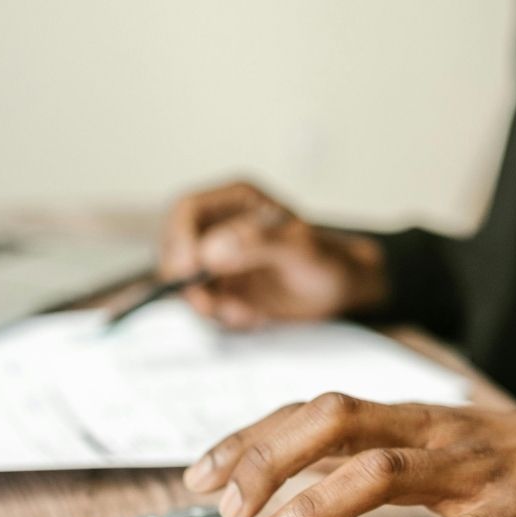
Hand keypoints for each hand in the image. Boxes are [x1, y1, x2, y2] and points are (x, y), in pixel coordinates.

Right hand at [159, 181, 387, 329]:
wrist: (341, 289)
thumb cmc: (326, 258)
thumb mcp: (299, 248)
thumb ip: (257, 243)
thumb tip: (211, 252)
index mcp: (235, 200)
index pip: (187, 210)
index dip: (179, 238)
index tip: (189, 269)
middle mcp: (219, 227)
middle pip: (175, 247)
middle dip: (186, 280)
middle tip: (209, 303)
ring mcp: (217, 259)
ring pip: (185, 281)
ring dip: (207, 303)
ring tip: (244, 312)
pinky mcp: (222, 288)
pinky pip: (204, 304)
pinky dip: (222, 316)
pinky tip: (252, 316)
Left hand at [182, 394, 515, 516]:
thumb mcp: (438, 446)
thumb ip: (376, 455)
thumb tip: (296, 482)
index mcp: (408, 417)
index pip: (313, 411)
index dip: (251, 438)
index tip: (200, 475)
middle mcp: (431, 430)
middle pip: (335, 421)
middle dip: (268, 460)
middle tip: (225, 511)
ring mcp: (476, 466)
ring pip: (385, 469)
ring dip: (316, 505)